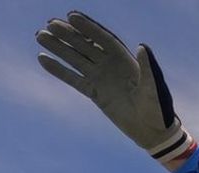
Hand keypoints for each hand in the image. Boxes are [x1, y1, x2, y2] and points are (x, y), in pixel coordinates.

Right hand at [36, 11, 191, 164]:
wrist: (152, 131)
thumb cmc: (158, 108)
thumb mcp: (153, 87)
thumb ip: (148, 67)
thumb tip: (142, 46)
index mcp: (126, 60)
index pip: (104, 39)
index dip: (88, 27)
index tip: (71, 16)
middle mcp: (111, 66)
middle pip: (86, 45)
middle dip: (69, 34)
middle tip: (49, 24)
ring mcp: (102, 79)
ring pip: (76, 59)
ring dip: (59, 48)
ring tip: (40, 36)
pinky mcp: (95, 93)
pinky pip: (73, 79)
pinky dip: (58, 70)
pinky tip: (42, 59)